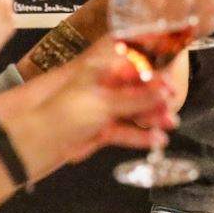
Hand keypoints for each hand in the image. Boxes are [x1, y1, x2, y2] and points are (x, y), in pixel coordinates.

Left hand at [33, 38, 177, 161]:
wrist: (40, 144)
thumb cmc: (64, 114)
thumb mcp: (104, 102)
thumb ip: (136, 98)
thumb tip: (162, 91)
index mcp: (100, 71)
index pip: (134, 68)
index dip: (154, 76)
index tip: (171, 84)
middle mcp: (103, 88)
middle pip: (136, 90)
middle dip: (156, 98)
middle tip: (173, 104)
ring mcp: (103, 110)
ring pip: (133, 112)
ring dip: (151, 117)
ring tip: (170, 123)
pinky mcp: (102, 131)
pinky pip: (126, 131)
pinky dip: (140, 135)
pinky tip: (155, 139)